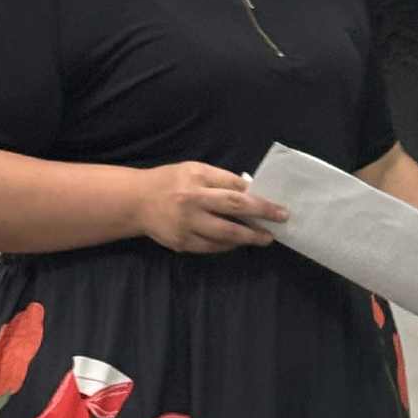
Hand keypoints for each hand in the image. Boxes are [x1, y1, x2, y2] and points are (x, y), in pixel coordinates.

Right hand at [136, 163, 286, 254]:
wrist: (136, 201)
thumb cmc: (170, 181)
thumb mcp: (194, 171)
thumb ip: (220, 180)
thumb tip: (250, 191)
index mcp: (197, 179)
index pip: (234, 188)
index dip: (258, 198)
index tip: (278, 205)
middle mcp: (191, 201)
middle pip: (233, 209)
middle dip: (261, 215)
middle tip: (280, 220)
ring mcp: (186, 224)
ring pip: (224, 234)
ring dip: (248, 237)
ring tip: (264, 238)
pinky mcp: (181, 243)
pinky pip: (211, 247)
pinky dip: (227, 245)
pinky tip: (238, 242)